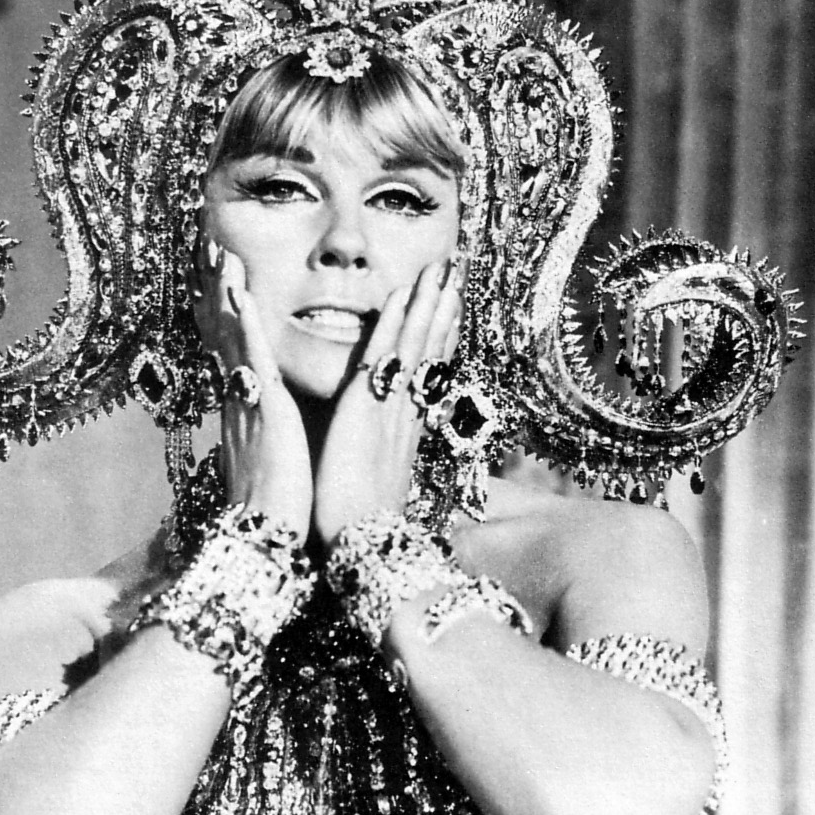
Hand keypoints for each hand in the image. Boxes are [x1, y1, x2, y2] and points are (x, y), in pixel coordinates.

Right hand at [193, 241, 312, 539]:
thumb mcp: (270, 463)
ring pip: (235, 337)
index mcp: (246, 414)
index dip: (227, 316)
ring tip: (221, 254)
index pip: (234, 352)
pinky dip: (246, 323)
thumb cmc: (276, 509)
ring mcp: (249, 403)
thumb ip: (267, 440)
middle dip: (220, 293)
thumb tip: (268, 431)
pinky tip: (240, 292)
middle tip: (214, 251)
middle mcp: (240, 402)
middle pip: (226, 335)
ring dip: (227, 294)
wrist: (266, 542)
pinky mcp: (264, 410)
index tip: (225, 282)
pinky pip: (252, 357)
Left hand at [314, 258, 461, 546]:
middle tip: (455, 278)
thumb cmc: (361, 523)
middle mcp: (407, 415)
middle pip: (431, 353)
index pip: (428, 376)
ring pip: (415, 345)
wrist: (360, 543)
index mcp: (406, 433)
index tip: (451, 312)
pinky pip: (386, 353)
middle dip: (443, 314)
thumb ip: (381, 465)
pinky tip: (404, 293)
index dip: (442, 342)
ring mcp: (391, 407)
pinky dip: (396, 321)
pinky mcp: (366, 405)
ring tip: (441, 271)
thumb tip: (386, 464)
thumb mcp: (377, 486)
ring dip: (428, 306)